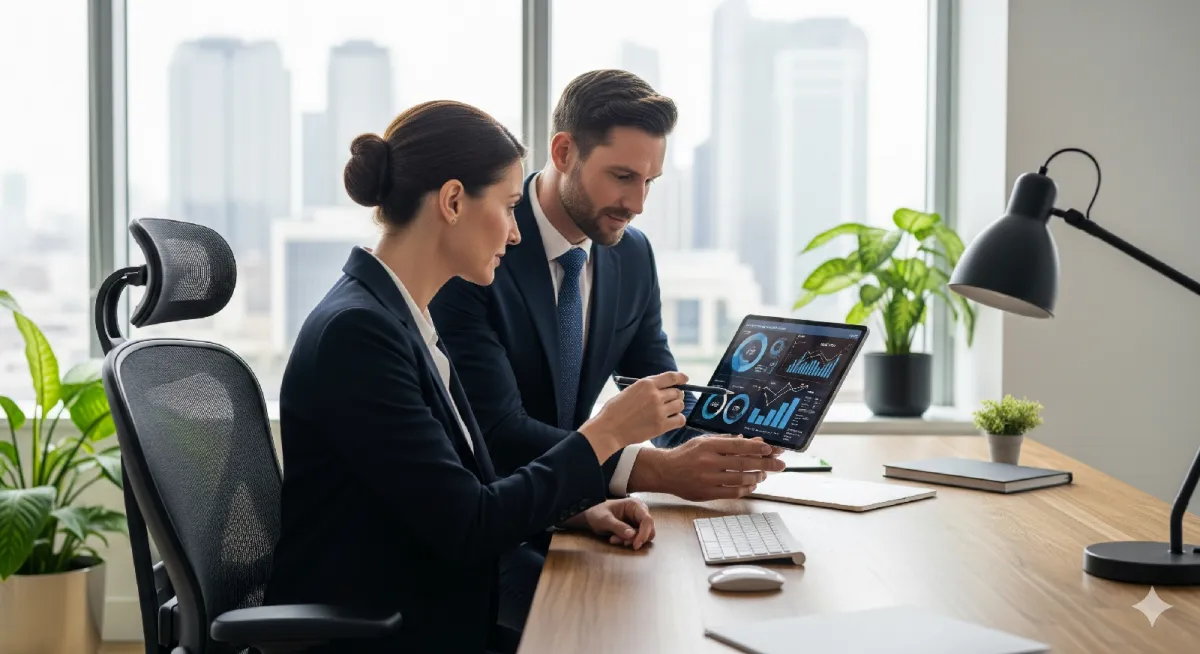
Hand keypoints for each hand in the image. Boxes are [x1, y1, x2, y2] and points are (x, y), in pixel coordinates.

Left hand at [561, 498, 655, 549]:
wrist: (590, 515)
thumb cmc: (596, 513)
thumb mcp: (604, 520)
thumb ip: (618, 526)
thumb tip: (632, 535)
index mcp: (634, 505)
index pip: (647, 520)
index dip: (644, 534)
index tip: (636, 545)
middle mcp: (640, 511)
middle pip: (648, 529)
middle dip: (636, 538)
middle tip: (622, 543)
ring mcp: (638, 519)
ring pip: (643, 535)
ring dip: (630, 541)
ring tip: (613, 539)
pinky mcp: (634, 527)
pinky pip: (637, 537)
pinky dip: (627, 541)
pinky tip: (615, 539)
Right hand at [578, 371, 687, 461]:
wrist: (609, 429)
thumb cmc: (614, 411)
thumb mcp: (629, 391)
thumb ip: (646, 389)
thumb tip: (663, 389)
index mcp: (646, 384)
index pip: (671, 377)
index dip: (681, 377)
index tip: (685, 379)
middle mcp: (655, 395)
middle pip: (678, 392)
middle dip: (676, 395)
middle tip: (671, 400)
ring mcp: (659, 411)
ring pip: (680, 405)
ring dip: (677, 407)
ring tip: (669, 411)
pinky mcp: (661, 426)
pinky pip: (680, 420)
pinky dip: (678, 419)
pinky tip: (671, 421)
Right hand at [630, 434, 785, 500]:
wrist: (665, 472)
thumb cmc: (687, 454)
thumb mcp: (704, 441)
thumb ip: (727, 442)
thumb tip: (752, 441)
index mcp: (708, 446)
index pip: (738, 446)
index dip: (757, 448)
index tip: (771, 448)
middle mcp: (709, 462)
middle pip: (744, 463)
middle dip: (766, 463)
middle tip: (780, 464)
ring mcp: (708, 479)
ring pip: (741, 480)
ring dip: (757, 477)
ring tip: (764, 474)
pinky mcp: (707, 493)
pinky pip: (732, 493)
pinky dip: (745, 489)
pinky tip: (752, 485)